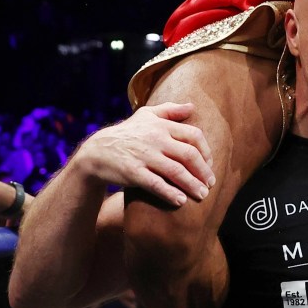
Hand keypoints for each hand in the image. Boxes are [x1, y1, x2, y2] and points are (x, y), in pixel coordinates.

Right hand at [75, 103, 214, 204]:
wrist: (97, 151)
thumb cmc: (127, 133)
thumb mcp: (146, 115)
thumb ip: (170, 110)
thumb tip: (192, 106)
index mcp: (162, 125)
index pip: (193, 135)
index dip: (206, 151)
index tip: (210, 165)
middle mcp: (155, 139)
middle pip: (189, 154)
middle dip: (203, 171)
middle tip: (210, 183)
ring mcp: (144, 156)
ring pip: (176, 171)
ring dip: (192, 185)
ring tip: (202, 195)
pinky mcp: (133, 173)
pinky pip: (156, 184)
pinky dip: (170, 193)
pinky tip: (181, 201)